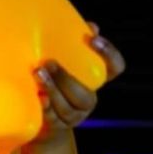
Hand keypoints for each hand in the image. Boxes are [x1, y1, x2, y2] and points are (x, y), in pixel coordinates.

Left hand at [31, 24, 125, 142]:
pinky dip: (45, 108)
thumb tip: (91, 26)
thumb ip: (74, 44)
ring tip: (38, 75)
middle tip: (49, 63)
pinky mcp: (56, 127)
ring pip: (67, 108)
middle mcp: (87, 101)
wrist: (39, 119)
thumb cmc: (53, 81)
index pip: (114, 68)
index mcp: (94, 81)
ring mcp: (73, 117)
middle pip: (86, 95)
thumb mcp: (64, 62)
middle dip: (66, 79)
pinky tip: (38, 98)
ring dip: (52, 91)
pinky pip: (52, 119)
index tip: (93, 39)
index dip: (108, 55)